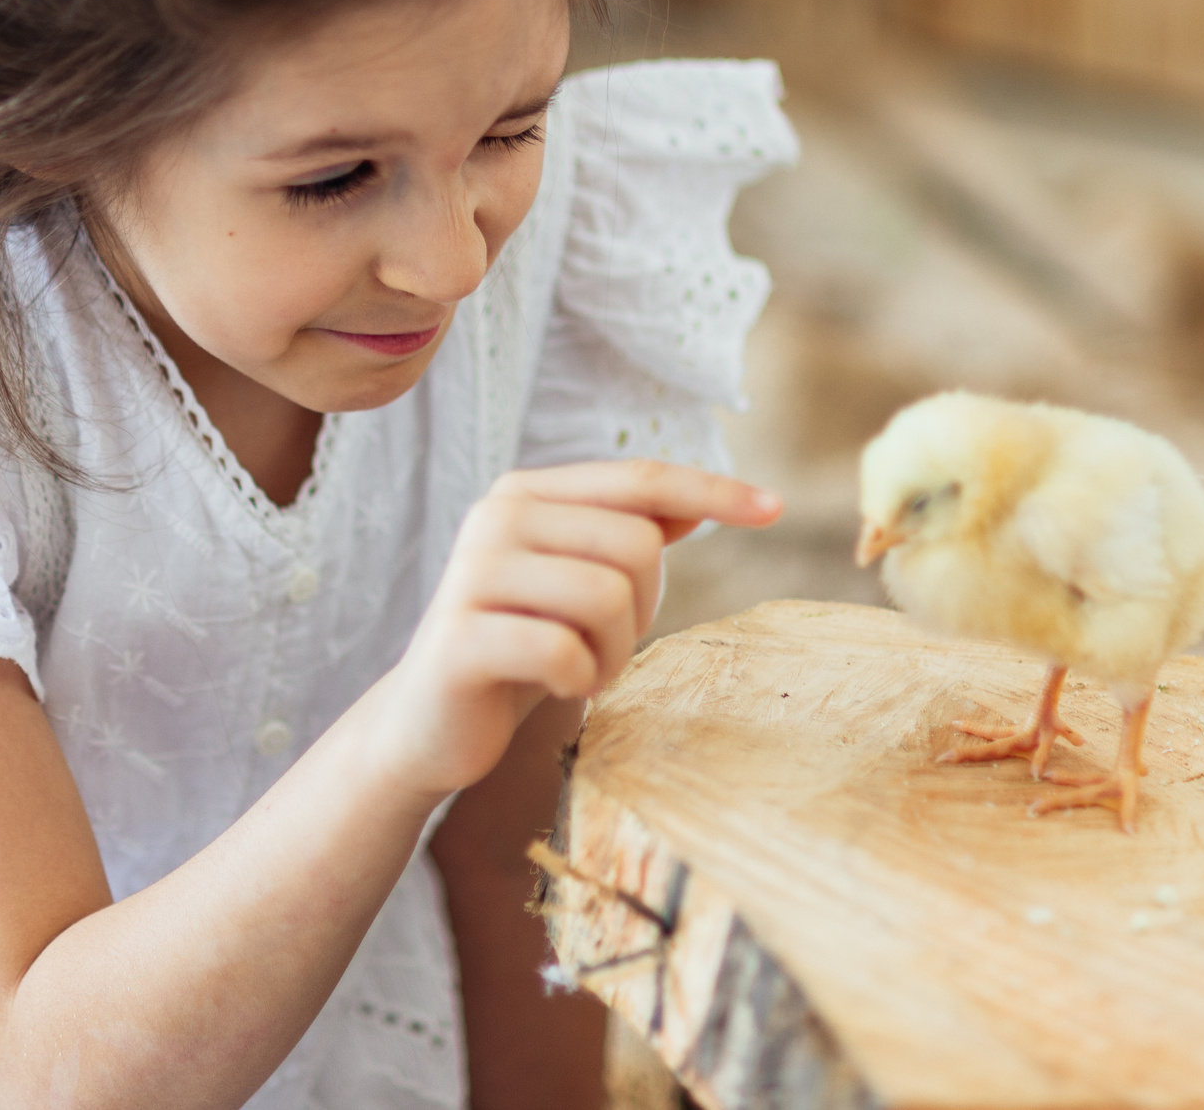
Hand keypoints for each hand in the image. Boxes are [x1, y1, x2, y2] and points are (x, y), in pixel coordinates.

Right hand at [367, 460, 780, 802]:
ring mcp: (473, 575)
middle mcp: (495, 518)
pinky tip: (554, 686)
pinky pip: (564, 651)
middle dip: (643, 609)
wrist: (428, 724)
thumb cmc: (517, 649)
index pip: (639, 479)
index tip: (776, 508)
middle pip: (635, 545)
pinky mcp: (460, 638)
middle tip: (606, 645)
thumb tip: (694, 502)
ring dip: (613, 652)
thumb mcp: (573, 584)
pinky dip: (578, 680)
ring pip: (607, 597)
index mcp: (525, 493)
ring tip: (581, 668)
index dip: (712, 490)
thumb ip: (620, 537)